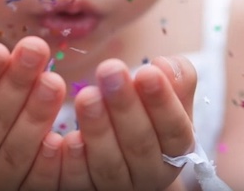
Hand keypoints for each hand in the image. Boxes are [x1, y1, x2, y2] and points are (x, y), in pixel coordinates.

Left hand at [58, 56, 196, 190]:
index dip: (161, 102)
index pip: (173, 129)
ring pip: (109, 165)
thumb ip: (175, 78)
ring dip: (98, 130)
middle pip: (140, 145)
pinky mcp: (86, 190)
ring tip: (87, 95)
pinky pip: (79, 182)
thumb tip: (163, 66)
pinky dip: (74, 163)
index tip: (147, 72)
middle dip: (124, 107)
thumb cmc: (146, 113)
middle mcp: (149, 173)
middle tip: (109, 70)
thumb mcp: (166, 96)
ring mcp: (118, 187)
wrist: (119, 150)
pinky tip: (68, 138)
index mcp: (175, 150)